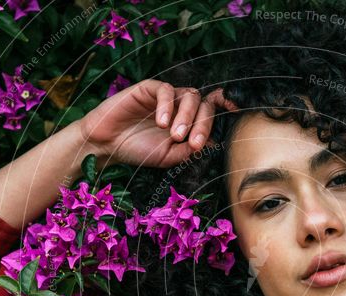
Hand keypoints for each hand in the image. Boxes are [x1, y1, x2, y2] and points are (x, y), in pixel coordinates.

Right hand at [78, 79, 237, 169]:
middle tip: (192, 143)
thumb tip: (215, 144)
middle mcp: (181, 107)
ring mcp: (166, 97)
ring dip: (186, 117)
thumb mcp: (169, 157)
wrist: (107, 146)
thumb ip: (190, 150)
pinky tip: (161, 123)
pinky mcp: (149, 89)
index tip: (237, 112)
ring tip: (175, 136)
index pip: (212, 110)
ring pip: (189, 95)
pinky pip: (166, 90)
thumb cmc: (138, 151)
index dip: (227, 106)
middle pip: (205, 104)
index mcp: (190, 122)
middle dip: (203, 124)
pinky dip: (167, 106)